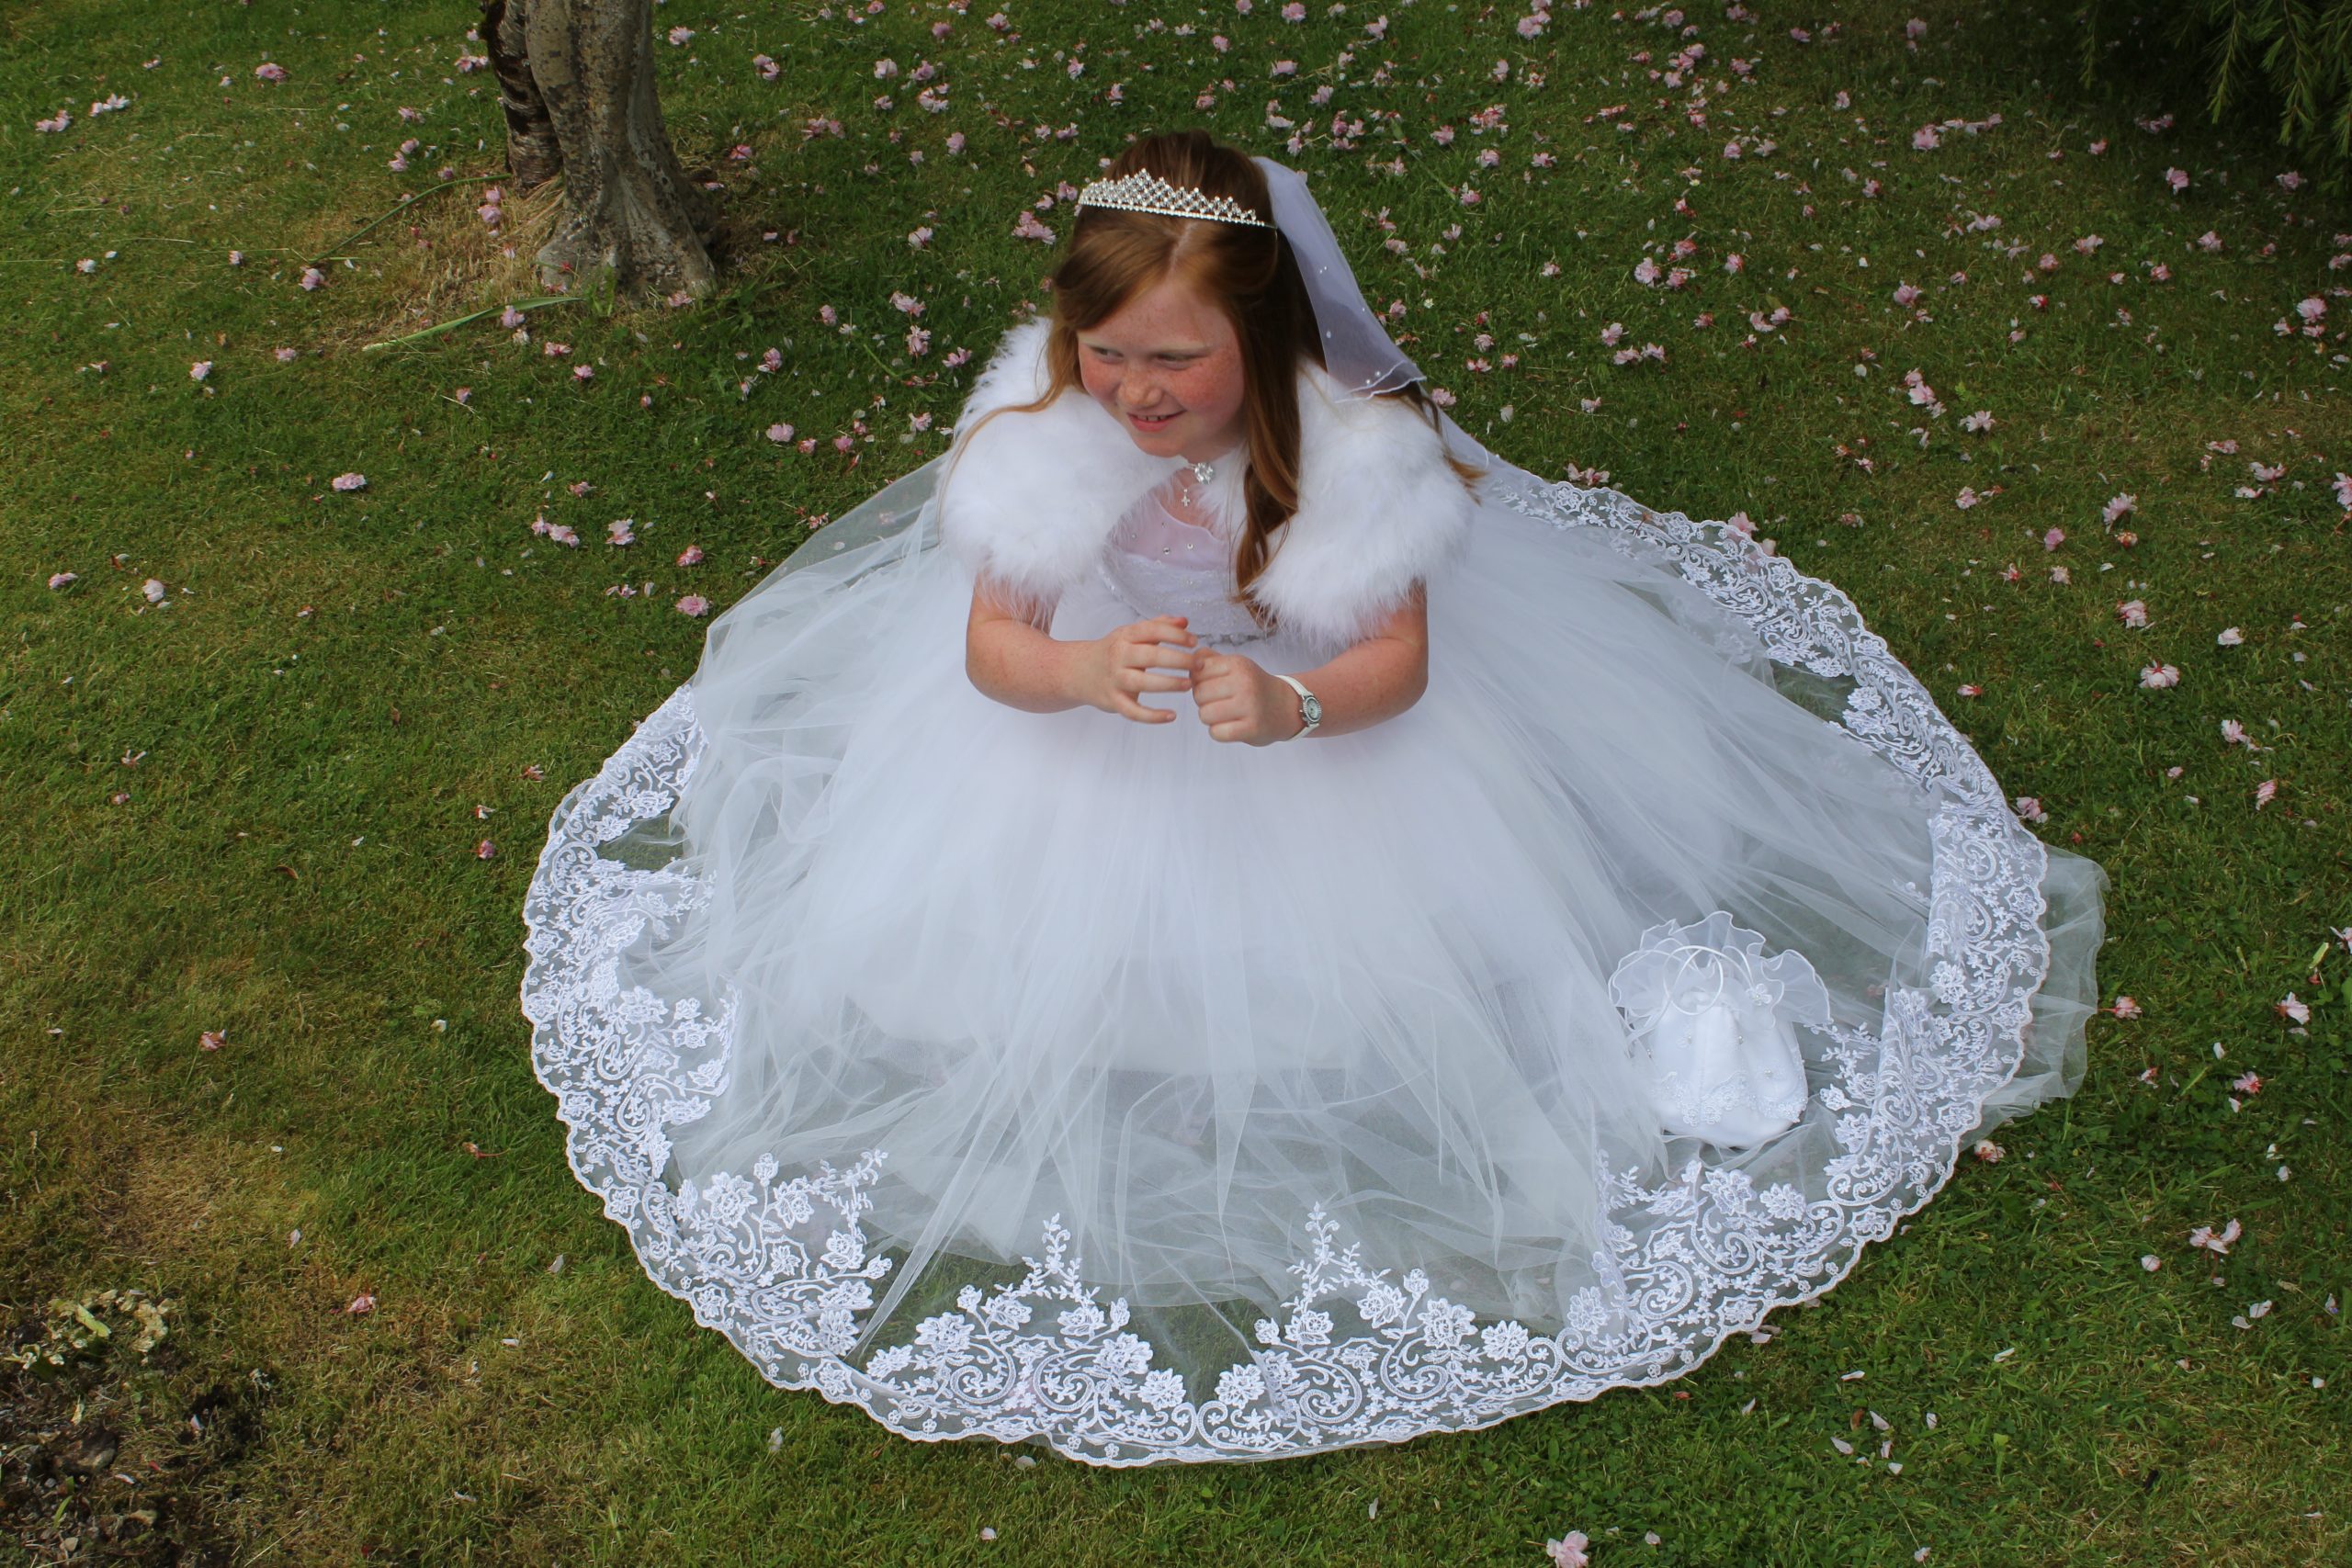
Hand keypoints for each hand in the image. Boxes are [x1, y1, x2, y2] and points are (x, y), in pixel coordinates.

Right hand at [1069, 615, 1197, 723]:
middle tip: (1199, 665)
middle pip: (1150, 657)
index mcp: (1125, 637)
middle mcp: (1119, 657)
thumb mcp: (1131, 634)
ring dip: (1168, 684)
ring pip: (1142, 683)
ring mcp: (1115, 680)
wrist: (1078, 671)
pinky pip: (1133, 712)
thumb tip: (1185, 621)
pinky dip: (1152, 716)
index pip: (1151, 630)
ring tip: (1188, 684)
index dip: (1174, 635)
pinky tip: (1171, 715)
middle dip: (1178, 660)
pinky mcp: (1113, 701)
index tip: (1194, 642)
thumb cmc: (1114, 651)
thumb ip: (1159, 626)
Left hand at [1189, 646, 1304, 744]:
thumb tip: (1189, 660)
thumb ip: (1210, 660)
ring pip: (1204, 715)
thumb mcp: (1236, 666)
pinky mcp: (1251, 728)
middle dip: (1203, 701)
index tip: (1213, 686)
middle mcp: (1244, 683)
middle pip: (1198, 694)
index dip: (1199, 681)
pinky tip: (1231, 726)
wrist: (1286, 706)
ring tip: (1226, 714)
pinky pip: (1216, 733)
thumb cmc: (1254, 686)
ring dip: (1211, 718)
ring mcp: (1249, 706)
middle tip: (1220, 702)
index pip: (1197, 672)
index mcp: (1238, 664)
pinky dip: (1219, 732)